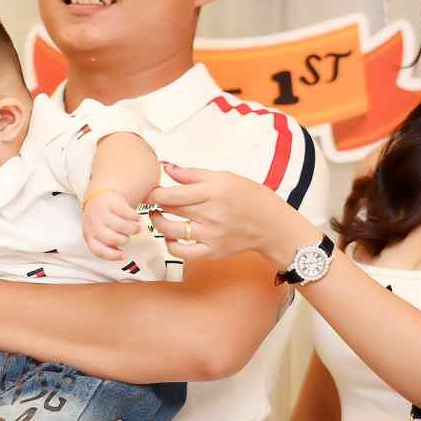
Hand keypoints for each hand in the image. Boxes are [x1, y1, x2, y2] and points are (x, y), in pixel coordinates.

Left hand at [82, 189, 142, 260]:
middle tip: (128, 236)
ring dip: (133, 228)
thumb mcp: (99, 235)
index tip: (123, 256)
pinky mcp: (112, 201)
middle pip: (113, 238)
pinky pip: (128, 213)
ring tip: (135, 227)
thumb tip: (122, 256)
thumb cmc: (102, 222)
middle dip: (124, 239)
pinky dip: (135, 217)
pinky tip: (135, 218)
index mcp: (89, 235)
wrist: (98, 198)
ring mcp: (102, 212)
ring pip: (122, 226)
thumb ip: (108, 246)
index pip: (98, 250)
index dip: (112, 255)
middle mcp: (93, 224)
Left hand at [147, 164, 319, 266]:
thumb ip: (193, 174)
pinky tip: (170, 236)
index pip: (174, 192)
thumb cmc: (249, 197)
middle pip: (171, 208)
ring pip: (171, 230)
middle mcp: (212, 214)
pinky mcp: (212, 252)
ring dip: (157, 222)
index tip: (149, 189)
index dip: (155, 191)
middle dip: (155, 203)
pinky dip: (170, 245)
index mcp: (216, 191)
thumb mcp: (225, 177)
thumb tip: (167, 167)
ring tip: (157, 215)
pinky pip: (182, 253)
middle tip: (151, 199)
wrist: (271, 225)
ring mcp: (212, 235)